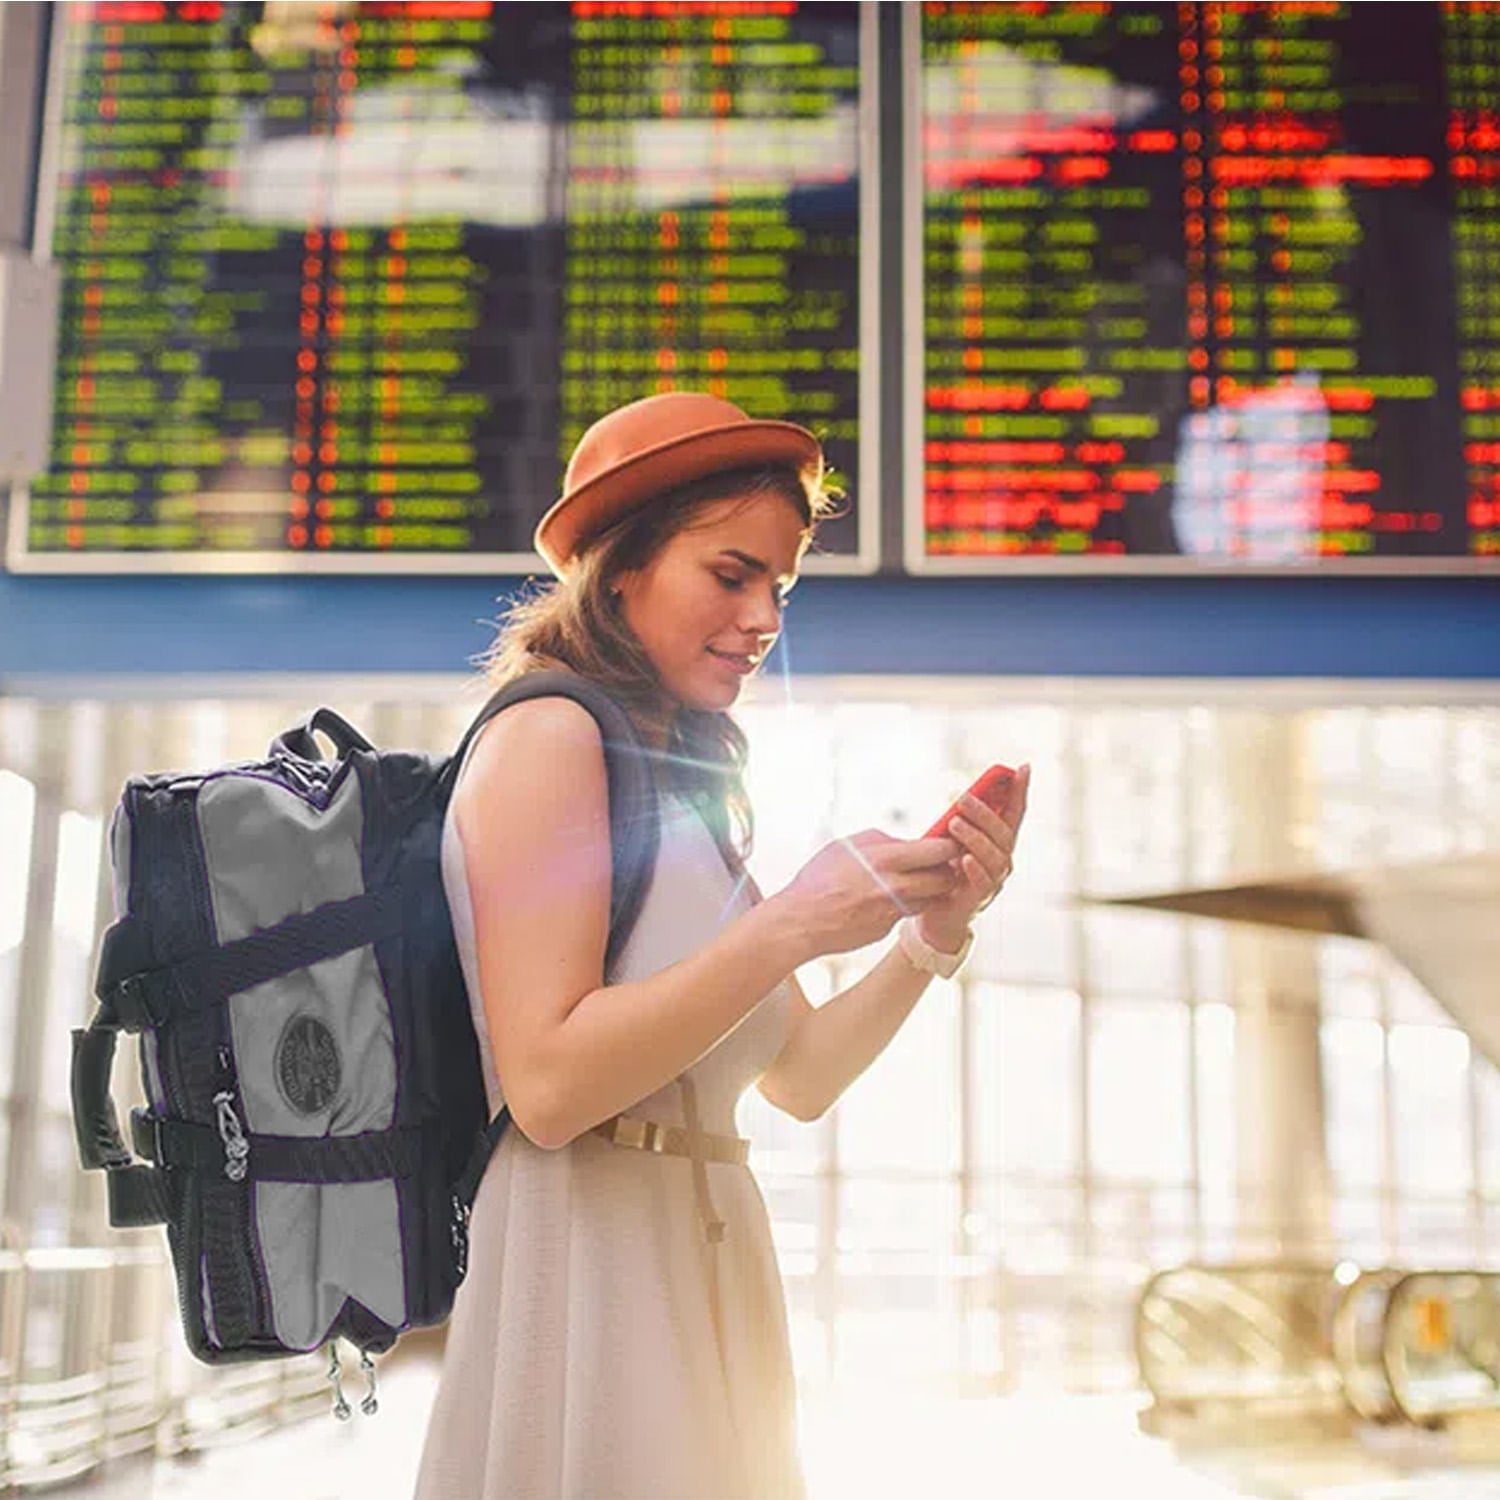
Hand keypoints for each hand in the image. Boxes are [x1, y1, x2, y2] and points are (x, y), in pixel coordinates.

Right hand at [772, 828, 964, 961]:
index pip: (938, 850)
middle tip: (941, 865)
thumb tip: (905, 841)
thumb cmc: (818, 879)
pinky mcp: (887, 929)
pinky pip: (908, 913)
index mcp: (886, 859)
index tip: (948, 843)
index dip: (949, 846)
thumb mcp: (847, 846)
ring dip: (930, 890)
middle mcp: (896, 887)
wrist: (800, 921)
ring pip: (932, 899)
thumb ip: (880, 841)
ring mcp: (894, 911)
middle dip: (947, 870)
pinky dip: (906, 905)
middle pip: (945, 878)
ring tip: (915, 881)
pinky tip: (887, 899)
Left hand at [917, 763, 1029, 952]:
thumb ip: (961, 825)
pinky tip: (962, 859)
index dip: (1020, 791)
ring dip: (975, 837)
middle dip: (985, 813)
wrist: (937, 918)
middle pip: (1003, 833)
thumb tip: (963, 797)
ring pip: (994, 857)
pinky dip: (974, 869)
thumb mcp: (952, 844)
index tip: (1022, 767)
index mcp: (999, 844)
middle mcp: (1003, 862)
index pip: (1014, 814)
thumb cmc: (946, 875)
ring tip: (954, 823)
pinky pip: (981, 883)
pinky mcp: (978, 900)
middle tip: (962, 798)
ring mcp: (994, 882)